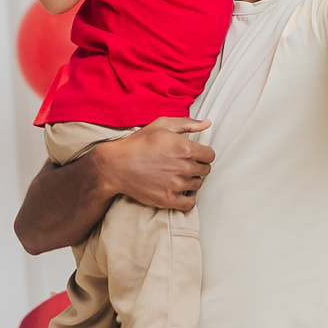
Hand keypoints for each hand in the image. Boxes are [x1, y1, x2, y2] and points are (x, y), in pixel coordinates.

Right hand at [97, 118, 213, 210]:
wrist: (117, 165)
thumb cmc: (139, 143)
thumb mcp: (162, 125)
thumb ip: (188, 123)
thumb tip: (208, 123)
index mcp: (186, 148)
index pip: (210, 156)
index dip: (203, 154)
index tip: (193, 155)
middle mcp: (184, 167)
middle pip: (205, 170)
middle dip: (197, 166)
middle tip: (183, 164)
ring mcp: (177, 185)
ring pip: (198, 185)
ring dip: (191, 180)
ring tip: (177, 175)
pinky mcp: (168, 200)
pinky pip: (190, 204)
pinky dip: (188, 198)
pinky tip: (180, 191)